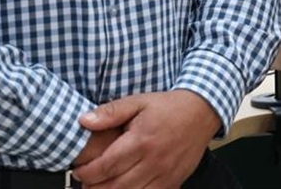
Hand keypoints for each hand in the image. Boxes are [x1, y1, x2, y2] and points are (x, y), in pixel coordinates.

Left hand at [72, 89, 220, 188]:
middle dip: (95, 187)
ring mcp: (165, 175)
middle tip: (85, 182)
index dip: (88, 172)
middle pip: (116, 186)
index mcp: (141, 140)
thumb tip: (85, 120)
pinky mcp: (173, 183)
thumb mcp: (138, 101)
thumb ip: (111, 112)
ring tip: (100, 187)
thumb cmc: (167, 107)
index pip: (107, 165)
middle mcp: (153, 161)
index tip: (78, 171)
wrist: (201, 113)